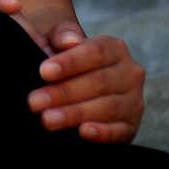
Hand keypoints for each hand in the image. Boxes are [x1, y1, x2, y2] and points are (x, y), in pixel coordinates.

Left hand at [26, 22, 145, 142]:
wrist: (77, 83)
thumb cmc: (65, 60)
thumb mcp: (60, 41)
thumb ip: (63, 34)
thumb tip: (70, 40)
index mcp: (115, 48)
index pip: (95, 52)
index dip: (70, 62)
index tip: (43, 72)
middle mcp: (130, 73)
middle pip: (99, 82)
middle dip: (64, 93)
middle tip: (35, 102)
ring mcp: (134, 101)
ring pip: (107, 107)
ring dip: (75, 114)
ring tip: (48, 119)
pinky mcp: (130, 127)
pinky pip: (119, 131)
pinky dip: (102, 133)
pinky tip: (82, 132)